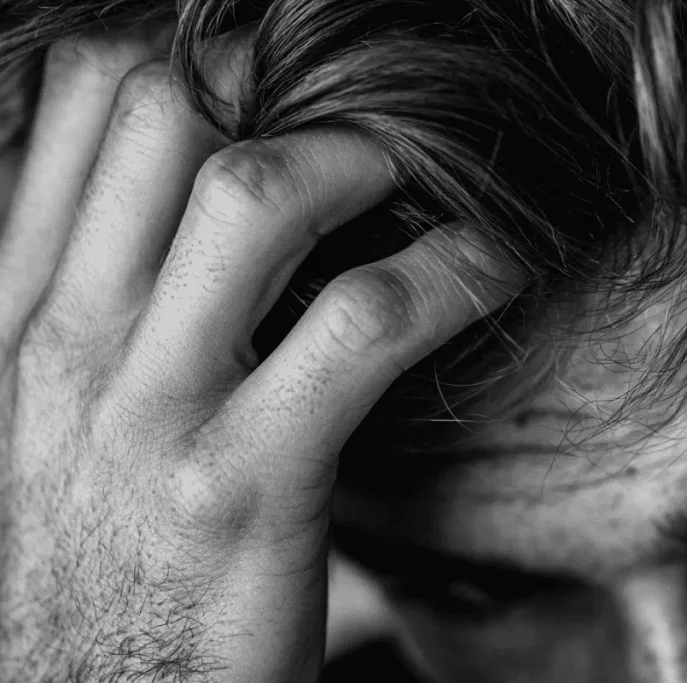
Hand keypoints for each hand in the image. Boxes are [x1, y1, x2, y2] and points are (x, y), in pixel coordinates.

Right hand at [0, 24, 510, 681]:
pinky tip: (490, 266)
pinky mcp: (245, 483)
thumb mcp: (52, 408)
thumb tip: (188, 201)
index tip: (286, 84)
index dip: (202, 58)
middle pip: (168, 108)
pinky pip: (368, 320)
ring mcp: (151, 408)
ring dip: (368, 158)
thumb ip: (103, 293)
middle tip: (364, 126)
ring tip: (424, 181)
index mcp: (17, 307)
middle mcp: (67, 337)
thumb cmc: (95, 551)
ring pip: (260, 191)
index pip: (83, 95)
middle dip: (287, 87)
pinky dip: (453, 270)